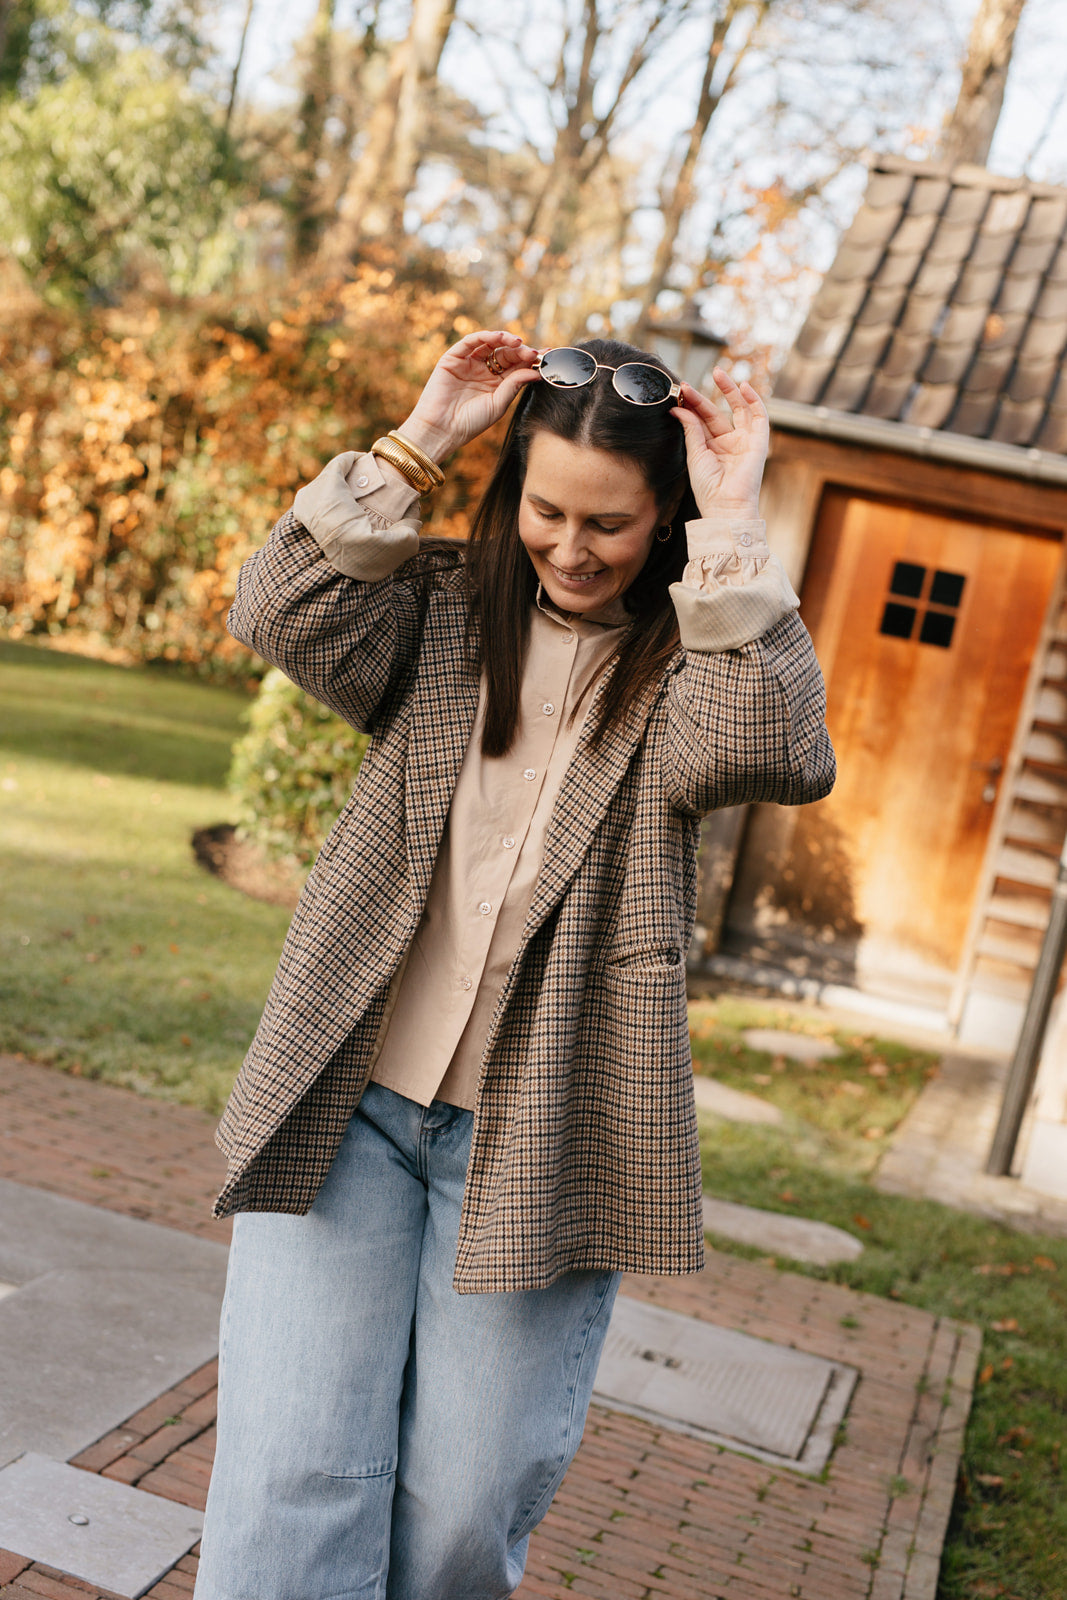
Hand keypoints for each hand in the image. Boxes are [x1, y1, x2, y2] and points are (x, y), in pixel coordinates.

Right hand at [395, 329, 539, 461]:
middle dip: (520, 351)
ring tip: (518, 343)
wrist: (441, 429)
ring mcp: (468, 363)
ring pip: (490, 344)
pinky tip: (499, 338)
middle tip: (532, 353)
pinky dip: (485, 336)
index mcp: (496, 384)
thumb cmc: (470, 423)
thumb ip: (515, 385)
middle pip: (506, 354)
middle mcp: (483, 371)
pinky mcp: (453, 358)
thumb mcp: (498, 404)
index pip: (516, 366)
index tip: (546, 356)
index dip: (530, 360)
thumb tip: (536, 372)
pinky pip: (471, 342)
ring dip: (505, 340)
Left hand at [670, 368, 768, 519]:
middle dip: (705, 396)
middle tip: (691, 383)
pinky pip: (759, 416)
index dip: (692, 406)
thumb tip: (679, 408)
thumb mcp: (695, 454)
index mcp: (712, 448)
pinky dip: (754, 400)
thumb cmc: (708, 488)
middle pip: (717, 413)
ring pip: (738, 409)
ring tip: (718, 373)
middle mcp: (728, 443)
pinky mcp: (759, 442)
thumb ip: (691, 429)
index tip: (681, 392)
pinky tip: (744, 386)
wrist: (725, 505)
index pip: (702, 421)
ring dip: (730, 390)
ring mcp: (744, 441)